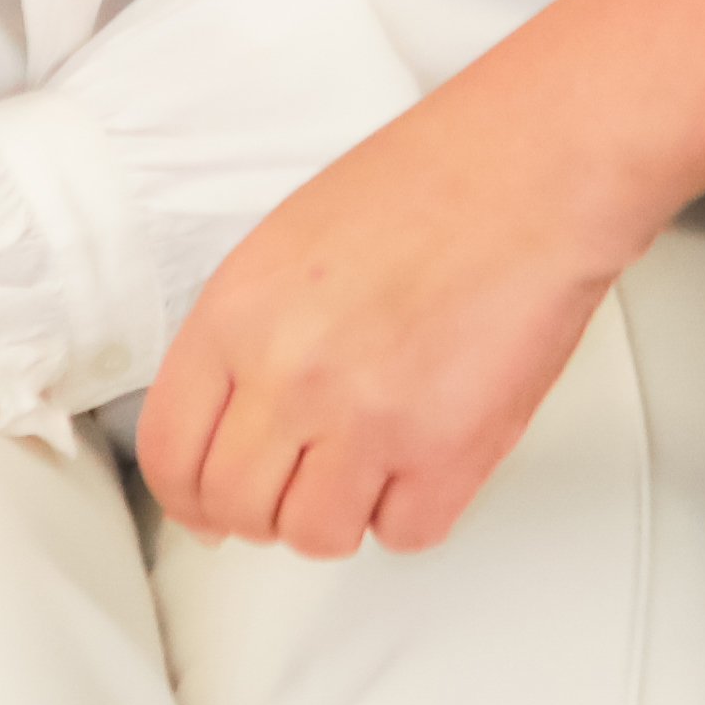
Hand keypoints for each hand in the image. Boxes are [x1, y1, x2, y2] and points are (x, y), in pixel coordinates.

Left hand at [139, 80, 654, 556]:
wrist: (536, 169)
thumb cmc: (434, 185)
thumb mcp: (290, 243)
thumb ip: (248, 339)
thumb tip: (229, 431)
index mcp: (239, 313)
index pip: (169, 454)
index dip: (190, 498)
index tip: (210, 509)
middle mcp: (291, 374)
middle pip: (236, 508)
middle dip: (267, 506)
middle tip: (303, 477)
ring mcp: (367, 420)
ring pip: (316, 535)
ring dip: (341, 510)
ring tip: (373, 454)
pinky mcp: (445, 453)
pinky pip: (403, 533)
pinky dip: (415, 506)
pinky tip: (427, 448)